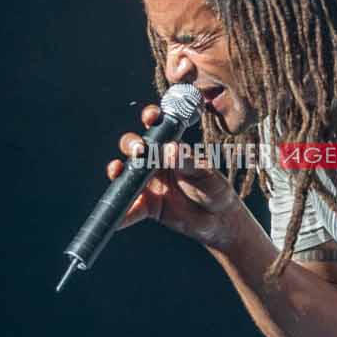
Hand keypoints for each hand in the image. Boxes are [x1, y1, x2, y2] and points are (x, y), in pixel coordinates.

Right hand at [110, 103, 240, 246]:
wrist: (219, 219)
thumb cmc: (214, 189)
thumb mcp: (206, 174)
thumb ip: (188, 162)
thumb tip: (171, 148)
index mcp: (172, 148)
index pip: (158, 128)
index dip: (151, 118)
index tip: (151, 117)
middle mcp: (156, 163)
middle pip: (134, 148)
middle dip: (131, 144)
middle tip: (139, 149)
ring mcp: (149, 184)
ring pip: (126, 174)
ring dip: (117, 171)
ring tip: (117, 170)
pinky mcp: (147, 206)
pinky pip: (130, 209)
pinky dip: (122, 212)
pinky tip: (117, 215)